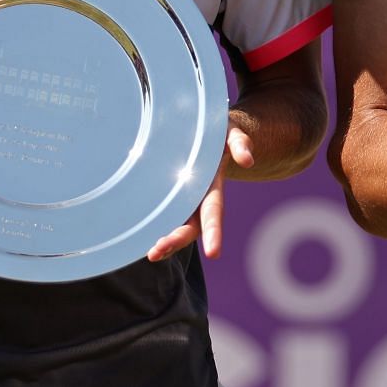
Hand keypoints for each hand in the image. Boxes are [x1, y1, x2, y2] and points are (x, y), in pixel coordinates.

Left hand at [147, 123, 254, 261]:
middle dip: (176, 241)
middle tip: (155, 253)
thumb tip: (247, 161)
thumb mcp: (233, 133)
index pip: (213, 212)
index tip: (213, 253)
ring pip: (175, 225)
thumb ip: (240, 144)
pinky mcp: (168, 194)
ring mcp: (182, 198)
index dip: (213, 232)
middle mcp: (198, 197)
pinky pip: (162, 214)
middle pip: (191, 227)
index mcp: (213, 186)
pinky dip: (153, 227)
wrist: (206, 132)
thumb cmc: (220, 132)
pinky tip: (139, 239)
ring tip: (152, 254)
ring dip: (165, 242)